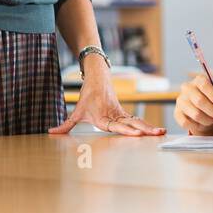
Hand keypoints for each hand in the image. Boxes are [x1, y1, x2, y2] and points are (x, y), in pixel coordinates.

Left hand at [50, 70, 164, 136]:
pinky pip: (137, 120)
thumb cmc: (87, 96)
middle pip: (132, 124)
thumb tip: (51, 132)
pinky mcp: (125, 113)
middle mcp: (115, 116)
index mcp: (104, 118)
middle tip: (156, 135)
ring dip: (149, 127)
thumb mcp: (76, 112)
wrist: (97, 77)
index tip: (137, 133)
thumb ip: (65, 125)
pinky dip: (146, 125)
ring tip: (161, 133)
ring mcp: (122, 114)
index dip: (127, 130)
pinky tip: (156, 131)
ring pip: (137, 121)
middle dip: (144, 130)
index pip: (117, 125)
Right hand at [174, 77, 212, 134]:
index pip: (204, 85)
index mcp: (199, 80)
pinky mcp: (177, 113)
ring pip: (195, 114)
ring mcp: (180, 100)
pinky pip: (186, 123)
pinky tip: (201, 123)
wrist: (204, 110)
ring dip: (207, 120)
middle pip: (200, 101)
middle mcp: (187, 88)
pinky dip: (197, 126)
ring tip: (212, 120)